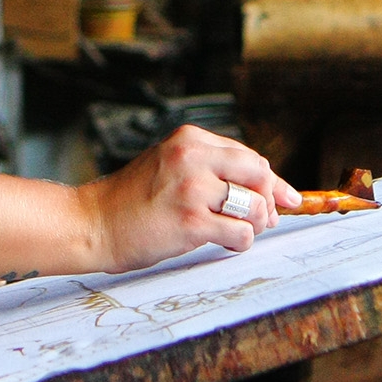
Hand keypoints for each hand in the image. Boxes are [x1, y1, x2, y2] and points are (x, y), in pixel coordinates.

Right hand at [80, 125, 300, 272]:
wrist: (93, 223)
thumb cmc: (132, 201)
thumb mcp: (170, 165)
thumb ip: (210, 169)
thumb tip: (264, 191)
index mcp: (190, 139)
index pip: (249, 156)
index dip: (272, 181)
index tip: (287, 197)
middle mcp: (193, 158)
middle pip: (259, 174)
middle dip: (269, 200)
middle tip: (265, 219)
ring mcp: (193, 189)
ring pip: (254, 205)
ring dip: (255, 224)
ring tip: (236, 231)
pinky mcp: (191, 221)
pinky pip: (241, 233)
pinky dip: (241, 242)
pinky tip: (225, 242)